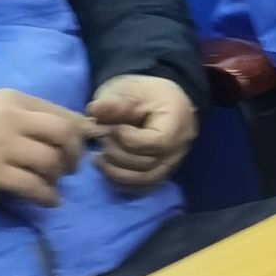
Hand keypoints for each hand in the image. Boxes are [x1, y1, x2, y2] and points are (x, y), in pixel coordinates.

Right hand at [0, 90, 91, 208]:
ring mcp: (1, 146)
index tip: (81, 147)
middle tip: (71, 167)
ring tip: (53, 183)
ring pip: (50, 161)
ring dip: (58, 176)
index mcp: (15, 100)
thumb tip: (83, 127)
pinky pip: (31, 186)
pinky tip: (50, 201)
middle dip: (75, 153)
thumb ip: (35, 116)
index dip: (79, 133)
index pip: (63, 113)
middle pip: (63, 134)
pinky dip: (47, 196)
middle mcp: (11, 118)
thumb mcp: (2, 110)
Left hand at [87, 75, 196, 192]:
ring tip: (98, 158)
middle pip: (147, 163)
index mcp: (177, 122)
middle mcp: (179, 147)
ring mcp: (173, 162)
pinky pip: (144, 186)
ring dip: (116, 172)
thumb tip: (95, 110)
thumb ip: (113, 101)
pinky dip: (123, 183)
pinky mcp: (162, 172)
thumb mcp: (127, 89)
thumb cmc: (144, 93)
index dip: (127, 139)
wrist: (161, 101)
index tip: (111, 127)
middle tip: (101, 141)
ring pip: (145, 179)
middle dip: (117, 154)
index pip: (155, 142)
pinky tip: (108, 170)